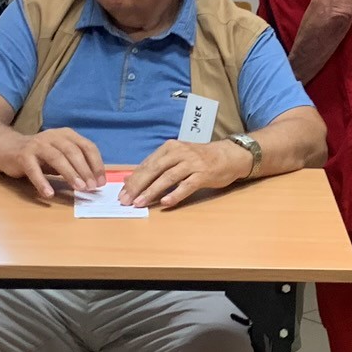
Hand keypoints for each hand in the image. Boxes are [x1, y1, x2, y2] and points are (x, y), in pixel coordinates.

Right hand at [1, 127, 103, 197]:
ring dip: (70, 174)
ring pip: (57, 158)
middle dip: (85, 170)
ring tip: (79, 188)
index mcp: (67, 135)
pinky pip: (34, 170)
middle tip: (92, 187)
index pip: (87, 147)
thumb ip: (76, 164)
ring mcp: (37, 145)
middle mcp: (54, 136)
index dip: (96, 164)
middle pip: (73, 152)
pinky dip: (42, 182)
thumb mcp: (61, 155)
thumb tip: (95, 182)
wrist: (8, 148)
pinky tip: (49, 194)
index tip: (101, 182)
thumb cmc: (40, 155)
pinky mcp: (23, 155)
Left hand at [120, 139, 252, 207]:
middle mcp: (179, 153)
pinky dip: (175, 195)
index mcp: (170, 148)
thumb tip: (132, 180)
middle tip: (126, 200)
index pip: (147, 164)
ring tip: (140, 203)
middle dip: (137, 186)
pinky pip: (187, 186)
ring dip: (151, 191)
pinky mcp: (204, 174)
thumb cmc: (200, 158)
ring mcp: (192, 163)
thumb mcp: (178, 157)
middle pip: (154, 170)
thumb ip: (158, 166)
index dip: (133, 179)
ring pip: (167, 178)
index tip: (122, 193)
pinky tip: (165, 203)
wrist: (229, 155)